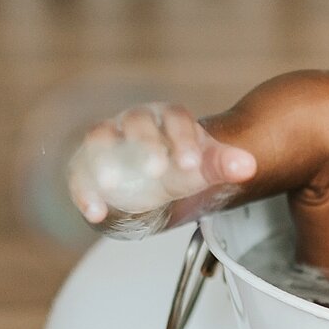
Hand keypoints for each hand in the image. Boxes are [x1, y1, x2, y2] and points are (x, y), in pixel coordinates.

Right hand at [67, 103, 255, 237]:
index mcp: (167, 117)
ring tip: (113, 183)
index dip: (183, 137)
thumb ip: (224, 164)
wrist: (157, 180)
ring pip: (100, 137)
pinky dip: (84, 191)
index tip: (191, 164)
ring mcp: (108, 140)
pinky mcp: (87, 164)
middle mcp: (135, 122)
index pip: (175, 117)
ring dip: (105, 159)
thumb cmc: (182, 166)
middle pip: (137, 120)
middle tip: (157, 170)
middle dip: (145, 143)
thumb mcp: (204, 168)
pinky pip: (80, 172)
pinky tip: (96, 212)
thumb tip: (248, 165)